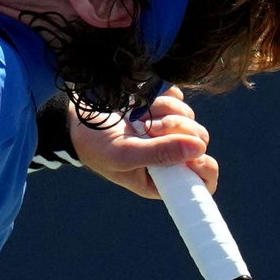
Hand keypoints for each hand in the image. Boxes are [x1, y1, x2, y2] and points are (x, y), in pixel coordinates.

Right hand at [68, 86, 218, 197]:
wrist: (76, 118)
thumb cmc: (95, 145)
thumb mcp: (124, 154)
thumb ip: (160, 154)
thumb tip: (199, 149)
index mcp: (162, 179)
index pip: (202, 182)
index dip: (204, 166)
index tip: (191, 150)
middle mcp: (169, 156)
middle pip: (199, 141)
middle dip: (178, 130)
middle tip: (150, 128)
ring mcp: (168, 131)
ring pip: (190, 117)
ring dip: (165, 111)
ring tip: (138, 117)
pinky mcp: (163, 109)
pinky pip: (179, 99)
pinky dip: (162, 98)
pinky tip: (141, 104)